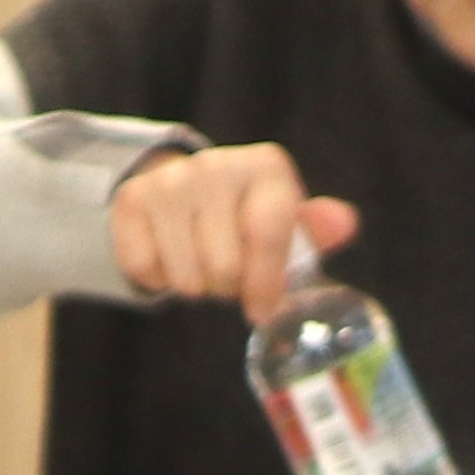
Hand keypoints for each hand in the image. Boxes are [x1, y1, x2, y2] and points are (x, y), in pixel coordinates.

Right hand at [108, 141, 361, 316]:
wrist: (181, 190)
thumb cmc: (246, 217)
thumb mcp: (286, 222)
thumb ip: (316, 229)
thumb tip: (344, 224)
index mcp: (266, 167)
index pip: (267, 234)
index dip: (266, 282)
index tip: (261, 309)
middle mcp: (216, 165)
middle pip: (224, 268)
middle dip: (228, 286)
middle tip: (227, 272)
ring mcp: (170, 181)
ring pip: (186, 278)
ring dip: (195, 286)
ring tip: (200, 262)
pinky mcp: (130, 200)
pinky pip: (146, 271)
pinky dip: (158, 278)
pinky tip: (170, 254)